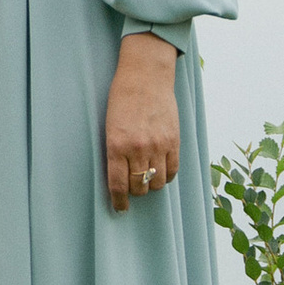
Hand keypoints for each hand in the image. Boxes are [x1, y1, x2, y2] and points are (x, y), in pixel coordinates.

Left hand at [105, 32, 180, 213]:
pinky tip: (160, 172)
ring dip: (151, 185)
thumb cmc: (121, 98)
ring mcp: (158, 145)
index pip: (118, 185)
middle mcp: (138, 148)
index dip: (119, 201)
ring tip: (146, 178)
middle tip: (132, 188)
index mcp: (117, 144)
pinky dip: (166, 176)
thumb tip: (120, 177)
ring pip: (157, 183)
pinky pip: (172, 171)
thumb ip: (115, 151)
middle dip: (134, 192)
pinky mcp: (174, 141)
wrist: (145, 76)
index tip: (120, 209)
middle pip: (139, 187)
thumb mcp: (109, 125)